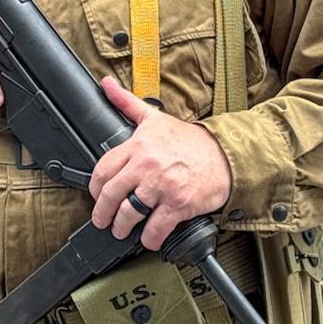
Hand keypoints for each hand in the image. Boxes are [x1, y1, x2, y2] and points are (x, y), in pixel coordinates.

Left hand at [87, 78, 233, 251]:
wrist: (227, 155)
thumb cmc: (189, 140)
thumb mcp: (155, 117)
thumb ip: (127, 103)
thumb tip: (105, 84)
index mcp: (137, 145)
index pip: (102, 170)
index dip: (95, 188)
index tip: (97, 195)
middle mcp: (146, 165)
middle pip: (110, 195)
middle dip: (102, 213)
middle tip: (103, 220)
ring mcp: (162, 186)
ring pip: (129, 214)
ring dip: (122, 228)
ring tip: (122, 231)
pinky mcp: (179, 204)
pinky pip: (155, 228)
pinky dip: (149, 238)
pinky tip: (149, 238)